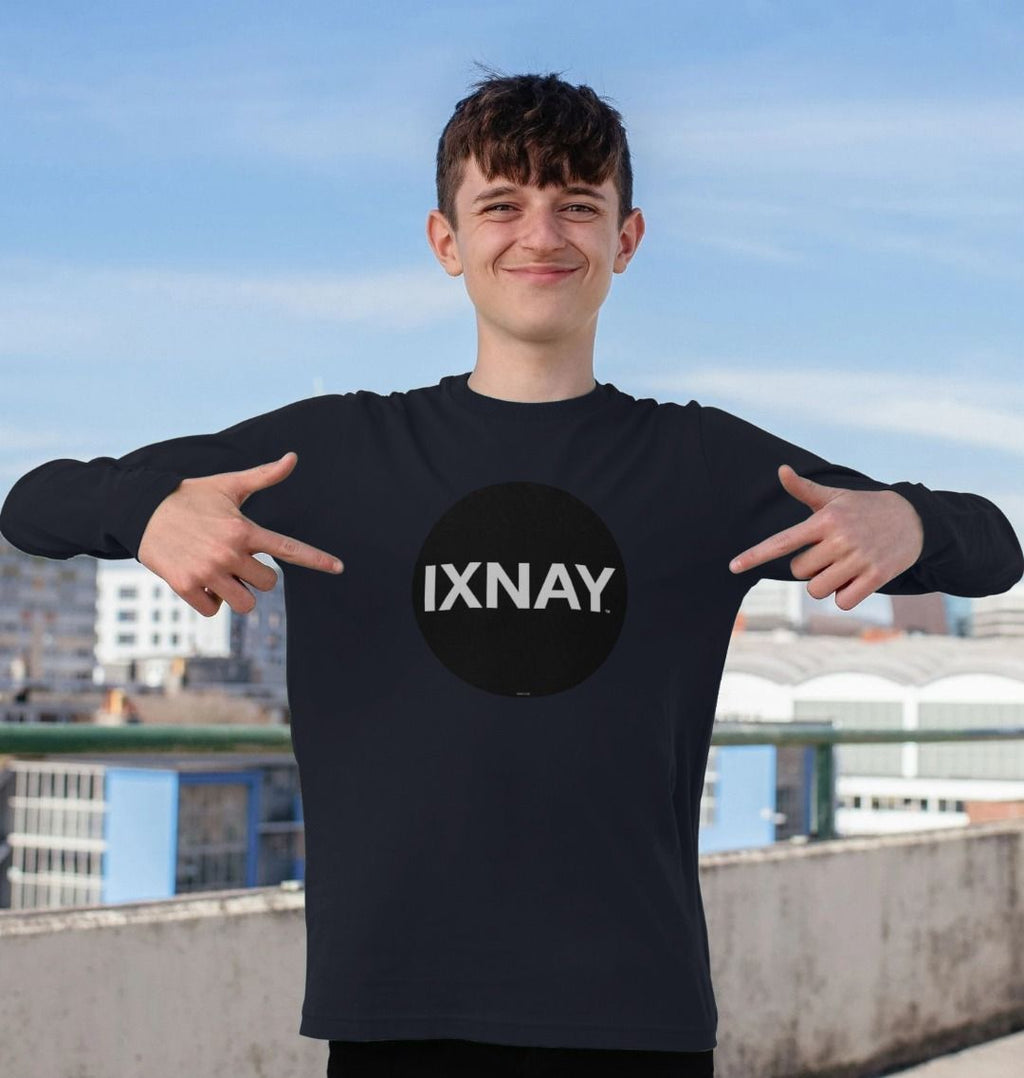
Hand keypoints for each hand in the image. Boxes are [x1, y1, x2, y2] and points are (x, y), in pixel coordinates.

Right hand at [138, 451, 343, 616]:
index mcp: (244, 529)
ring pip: (245, 602)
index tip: (340, 568)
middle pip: (268, 583)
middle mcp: (229, 552)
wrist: (141, 509)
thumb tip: (293, 458)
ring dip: (236, 592)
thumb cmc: (191, 497)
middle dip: (255, 575)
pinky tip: (198, 580)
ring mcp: (208, 571)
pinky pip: (214, 609)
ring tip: (218, 571)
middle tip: (234, 558)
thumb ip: (264, 476)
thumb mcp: (228, 485)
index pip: (289, 548)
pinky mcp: (186, 586)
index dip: (317, 559)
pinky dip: (210, 600)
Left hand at [728, 464, 923, 609]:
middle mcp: (839, 539)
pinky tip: (856, 580)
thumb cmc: (864, 508)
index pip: (781, 541)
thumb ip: (804, 489)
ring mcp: (858, 558)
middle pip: (799, 572)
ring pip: (817, 589)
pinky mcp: (877, 576)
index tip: (732, 566)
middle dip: (809, 568)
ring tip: (843, 566)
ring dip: (825, 584)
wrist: (913, 518)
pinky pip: (843, 601)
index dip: (754, 555)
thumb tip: (781, 470)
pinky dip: (845, 597)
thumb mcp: (835, 497)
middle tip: (830, 554)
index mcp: (824, 520)